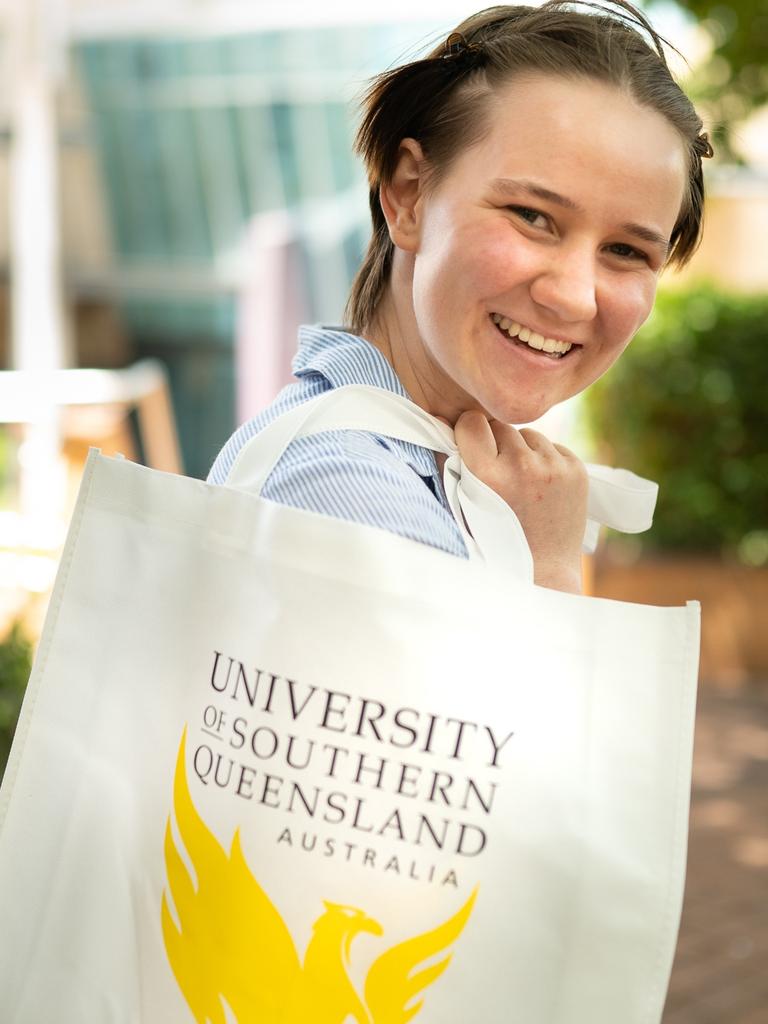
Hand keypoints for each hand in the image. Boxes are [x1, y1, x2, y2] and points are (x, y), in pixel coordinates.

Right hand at [453, 411, 586, 593]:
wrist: (542, 573)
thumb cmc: (493, 543)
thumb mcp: (462, 506)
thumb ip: (452, 465)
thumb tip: (444, 422)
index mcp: (489, 476)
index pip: (472, 422)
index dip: (468, 433)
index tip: (469, 446)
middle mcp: (523, 467)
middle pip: (500, 425)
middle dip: (495, 443)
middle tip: (496, 472)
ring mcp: (554, 467)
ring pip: (528, 434)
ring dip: (521, 450)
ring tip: (520, 483)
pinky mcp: (577, 469)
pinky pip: (552, 446)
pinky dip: (544, 460)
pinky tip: (540, 487)